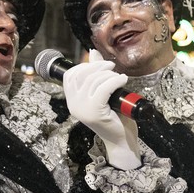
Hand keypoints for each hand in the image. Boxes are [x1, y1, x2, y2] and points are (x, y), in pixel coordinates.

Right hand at [63, 49, 139, 168]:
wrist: (121, 140)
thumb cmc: (114, 117)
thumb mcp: (103, 93)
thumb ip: (96, 74)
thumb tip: (93, 52)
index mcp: (72, 101)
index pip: (71, 75)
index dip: (85, 65)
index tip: (101, 66)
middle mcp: (73, 105)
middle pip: (82, 75)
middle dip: (99, 66)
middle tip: (112, 68)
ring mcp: (82, 109)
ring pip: (94, 80)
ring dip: (110, 75)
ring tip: (119, 78)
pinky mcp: (94, 112)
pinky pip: (103, 88)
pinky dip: (115, 81)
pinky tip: (122, 80)